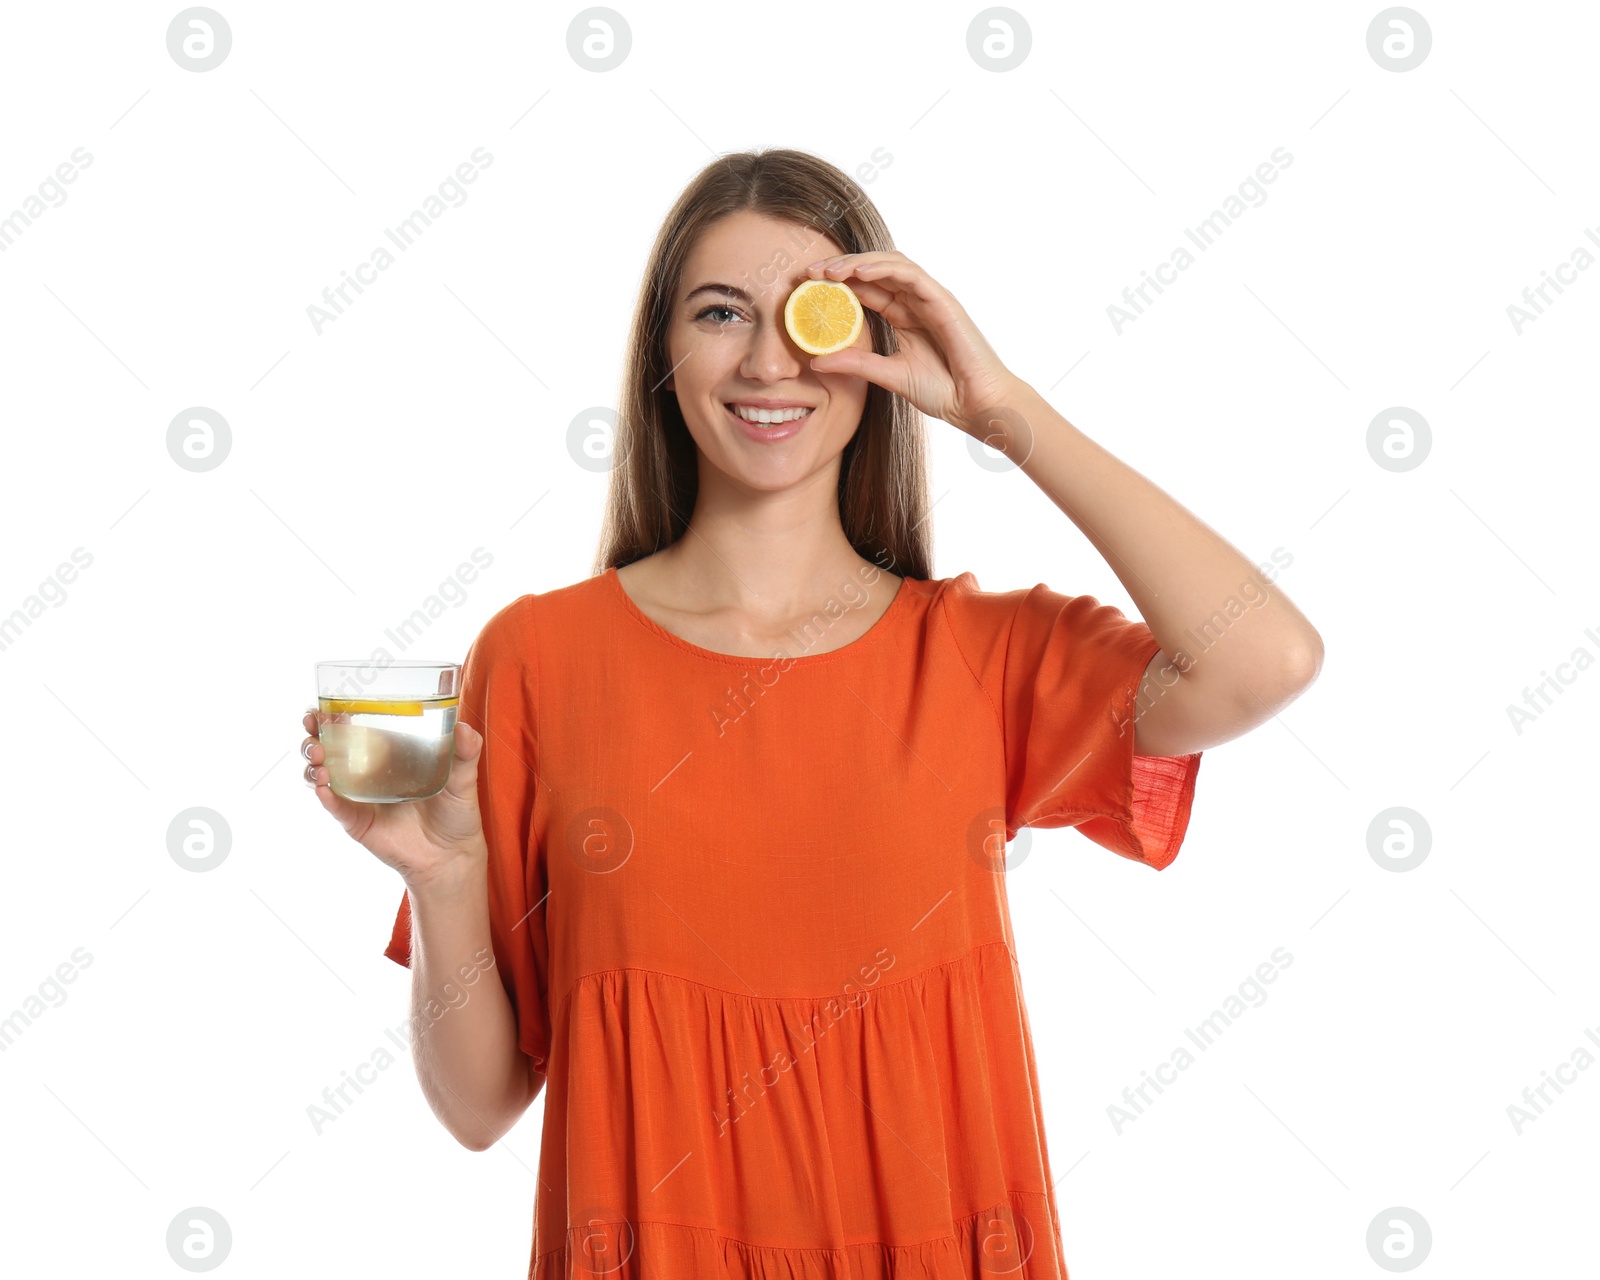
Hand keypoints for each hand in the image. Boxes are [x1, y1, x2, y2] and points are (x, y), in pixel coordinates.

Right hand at [301, 710, 488, 887]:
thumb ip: (466, 751)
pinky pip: (335, 806)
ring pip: (322, 775)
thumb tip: (463, 727)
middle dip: (314, 735)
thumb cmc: (455, 813)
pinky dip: (326, 796)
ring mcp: (358, 797)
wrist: (451, 855)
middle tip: (314, 726)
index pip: (353, 728)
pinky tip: (325, 788)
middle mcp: (367, 772)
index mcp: (388, 754)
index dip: (333, 715)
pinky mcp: (356, 821)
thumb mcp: (463, 778)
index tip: (324, 706)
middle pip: (327, 748)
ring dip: (314, 763)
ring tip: (320, 759)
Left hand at [802, 250, 1022, 439]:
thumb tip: (816, 362)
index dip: (836, 285)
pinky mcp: (943, 300)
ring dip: (859, 263)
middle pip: (874, 272)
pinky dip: (885, 268)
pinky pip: (911, 274)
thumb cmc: (943, 392)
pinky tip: (860, 272)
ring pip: (891, 265)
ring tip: (830, 270)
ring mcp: (930, 299)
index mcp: (903, 317)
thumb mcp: (889, 375)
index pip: (865, 290)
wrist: (977, 405)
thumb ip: (856, 364)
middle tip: (809, 272)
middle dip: (841, 268)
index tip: (805, 287)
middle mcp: (914, 303)